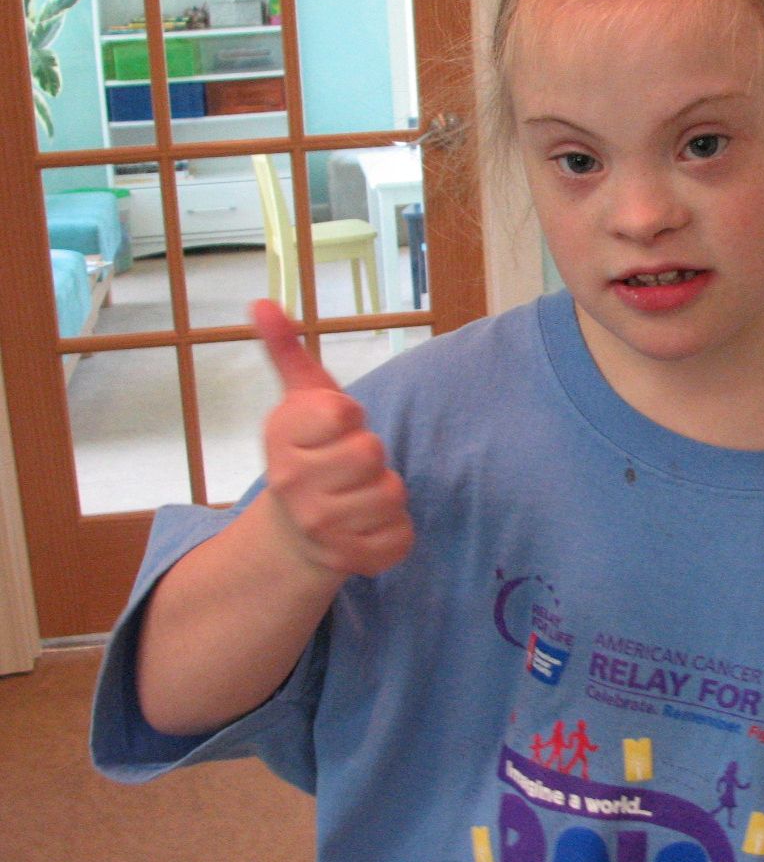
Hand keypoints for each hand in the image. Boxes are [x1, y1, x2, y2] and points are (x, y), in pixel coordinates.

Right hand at [252, 299, 413, 578]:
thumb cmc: (309, 452)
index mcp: (281, 438)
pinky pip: (403, 534)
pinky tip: (368, 526)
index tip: (333, 427)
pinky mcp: (351, 560)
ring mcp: (321, 527)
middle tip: (348, 465)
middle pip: (373, 452)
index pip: (344, 412)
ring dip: (385, 492)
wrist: (294, 531)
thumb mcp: (299, 398)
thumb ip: (287, 350)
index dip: (349, 417)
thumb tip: (263, 301)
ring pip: (393, 493)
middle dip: (371, 455)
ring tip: (358, 494)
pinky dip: (396, 530)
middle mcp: (293, 485)